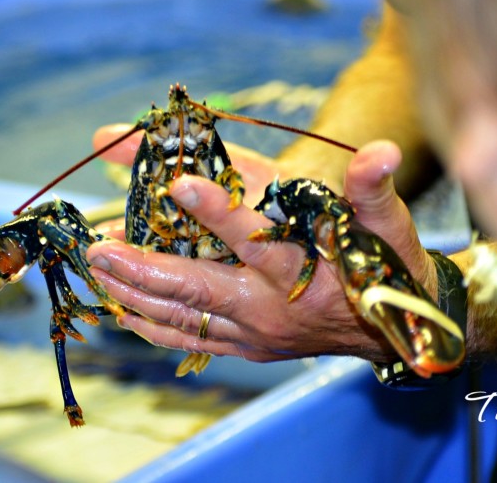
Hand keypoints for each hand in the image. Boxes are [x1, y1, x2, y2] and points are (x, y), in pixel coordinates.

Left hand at [86, 128, 435, 362]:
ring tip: (96, 269)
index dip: (218, 209)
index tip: (178, 183)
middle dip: (146, 264)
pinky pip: (189, 339)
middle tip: (101, 246)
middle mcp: (271, 304)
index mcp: (304, 268)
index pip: (254, 234)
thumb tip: (382, 152)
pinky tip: (118, 309)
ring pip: (183, 314)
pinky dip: (151, 326)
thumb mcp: (388, 222)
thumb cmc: (389, 264)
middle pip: (198, 283)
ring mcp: (253, 331)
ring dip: (135, 293)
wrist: (400, 329)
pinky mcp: (245, 346)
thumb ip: (373, 187)